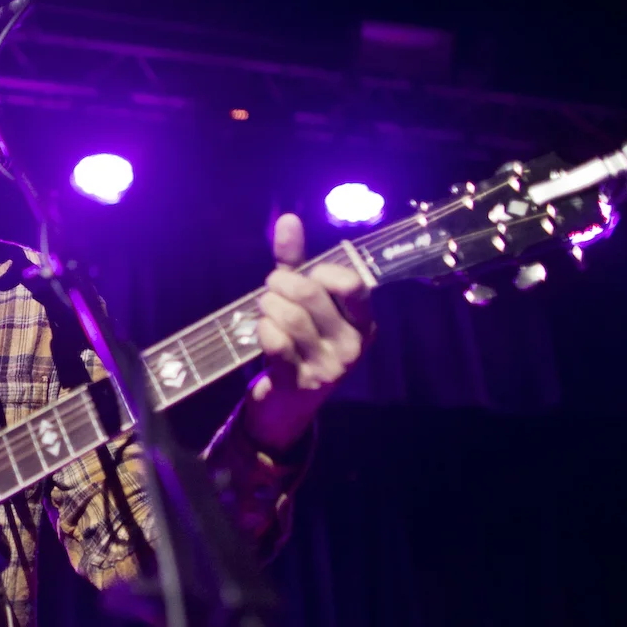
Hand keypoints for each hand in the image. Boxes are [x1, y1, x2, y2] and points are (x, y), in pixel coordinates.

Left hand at [242, 213, 374, 452]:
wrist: (285, 408)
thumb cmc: (298, 345)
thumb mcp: (302, 304)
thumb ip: (297, 263)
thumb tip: (288, 218)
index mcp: (364, 324)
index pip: (352, 284)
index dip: (321, 272)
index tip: (303, 274)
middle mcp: (352, 347)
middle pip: (312, 296)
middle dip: (281, 284)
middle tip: (270, 287)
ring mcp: (328, 368)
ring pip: (291, 318)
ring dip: (268, 306)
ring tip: (264, 308)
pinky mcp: (299, 384)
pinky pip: (276, 343)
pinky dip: (263, 330)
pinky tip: (262, 331)